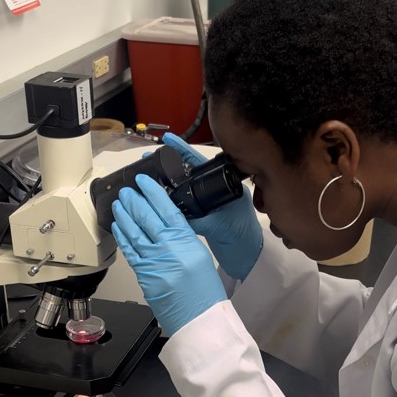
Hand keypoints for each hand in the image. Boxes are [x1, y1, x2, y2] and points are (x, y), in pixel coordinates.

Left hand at [112, 174, 226, 335]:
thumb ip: (182, 238)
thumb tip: (166, 225)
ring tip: (119, 203)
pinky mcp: (143, 275)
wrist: (200, 319)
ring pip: (133, 231)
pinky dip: (122, 236)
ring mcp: (153, 262)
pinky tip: (118, 226)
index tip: (144, 181)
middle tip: (127, 190)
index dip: (152, 192)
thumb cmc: (204, 292)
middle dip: (134, 200)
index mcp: (187, 240)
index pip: (166, 208)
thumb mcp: (200, 255)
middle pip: (146, 217)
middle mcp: (169, 249)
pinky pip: (129, 250)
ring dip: (124, 215)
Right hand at [162, 133, 262, 280]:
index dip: (182, 150)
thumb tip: (176, 213)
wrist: (247, 256)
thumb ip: (198, 219)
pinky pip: (184, 200)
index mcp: (226, 184)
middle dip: (169, 162)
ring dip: (168, 180)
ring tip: (149, 171)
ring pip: (185, 185)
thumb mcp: (219, 225)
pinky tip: (157, 194)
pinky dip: (171, 197)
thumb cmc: (243, 238)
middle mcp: (217, 189)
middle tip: (150, 157)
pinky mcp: (204, 213)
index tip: (168, 140)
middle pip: (189, 171)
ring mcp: (210, 200)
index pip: (201, 162)